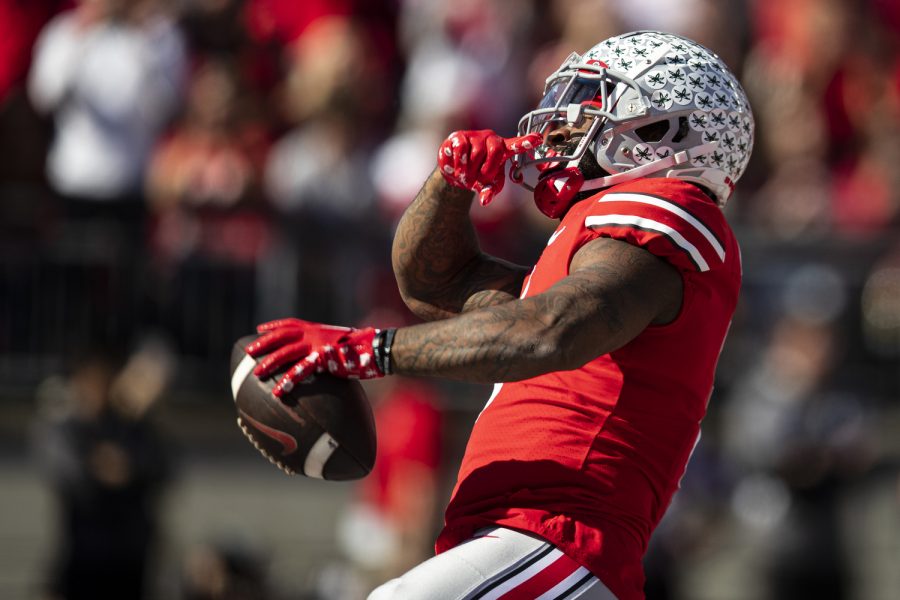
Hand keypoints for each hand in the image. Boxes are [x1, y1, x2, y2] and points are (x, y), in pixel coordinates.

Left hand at [245, 318, 382, 397]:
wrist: (377, 348)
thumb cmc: (362, 348)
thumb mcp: (340, 342)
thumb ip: (326, 347)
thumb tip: (322, 357)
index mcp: (317, 328)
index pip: (290, 323)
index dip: (274, 326)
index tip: (259, 328)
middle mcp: (314, 334)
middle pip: (282, 336)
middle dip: (264, 343)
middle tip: (249, 352)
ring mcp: (318, 345)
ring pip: (286, 352)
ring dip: (270, 362)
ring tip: (256, 374)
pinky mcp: (324, 359)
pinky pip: (300, 371)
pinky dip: (287, 380)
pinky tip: (278, 390)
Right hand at [437, 130, 541, 205]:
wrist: (454, 173)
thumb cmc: (477, 176)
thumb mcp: (486, 186)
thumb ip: (489, 192)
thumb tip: (485, 200)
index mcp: (502, 150)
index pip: (516, 145)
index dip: (526, 142)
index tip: (538, 139)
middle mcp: (491, 140)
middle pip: (496, 151)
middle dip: (487, 169)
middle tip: (478, 180)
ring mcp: (475, 136)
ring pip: (476, 153)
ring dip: (470, 171)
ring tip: (466, 177)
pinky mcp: (459, 137)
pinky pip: (461, 150)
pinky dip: (459, 165)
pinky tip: (457, 170)